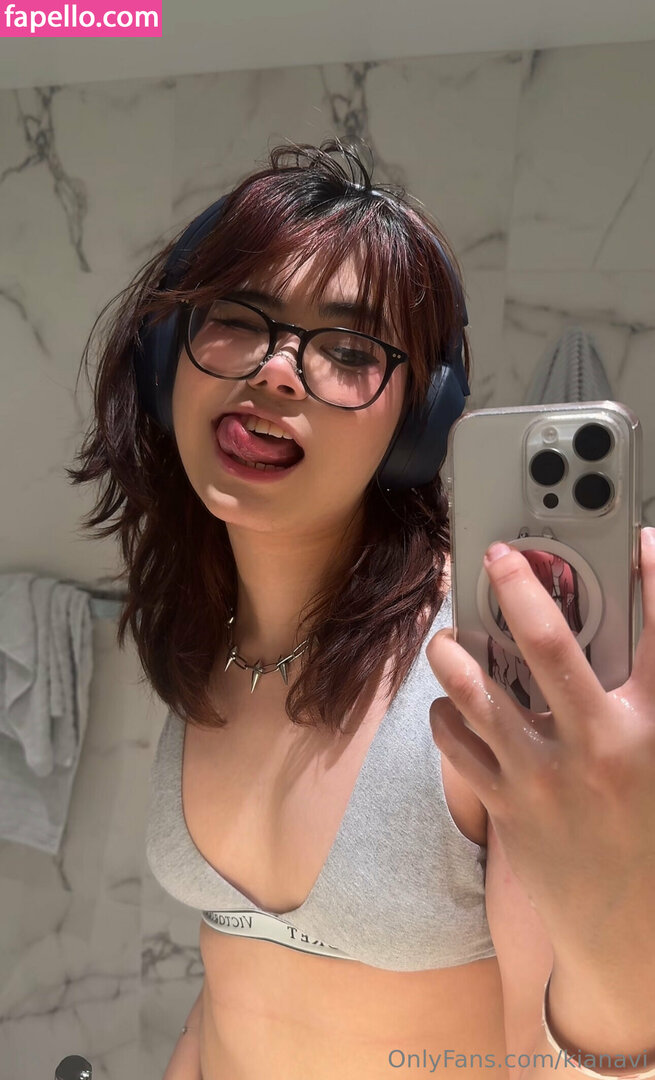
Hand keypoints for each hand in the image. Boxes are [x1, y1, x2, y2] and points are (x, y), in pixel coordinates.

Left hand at [426, 528, 654, 968]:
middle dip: (519, 587)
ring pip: (477, 692)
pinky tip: (452, 710)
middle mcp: (598, 746)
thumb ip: (645, 702)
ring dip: (456, 654)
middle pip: (547, 645)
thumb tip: (622, 653)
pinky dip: (447, 719)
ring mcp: (544, 777)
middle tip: (500, 556)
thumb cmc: (652, 841)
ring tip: (449, 638)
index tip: (640, 537)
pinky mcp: (507, 808)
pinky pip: (457, 746)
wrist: (630, 940)